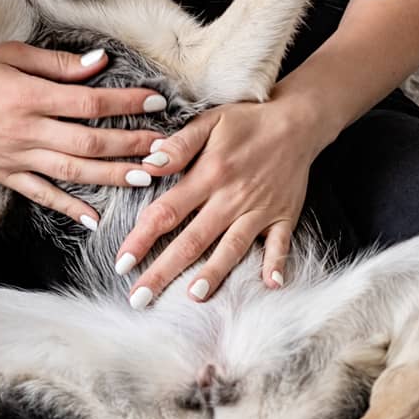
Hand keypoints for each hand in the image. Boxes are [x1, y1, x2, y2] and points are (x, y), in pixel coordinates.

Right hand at [0, 42, 165, 229]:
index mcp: (28, 96)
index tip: (156, 102)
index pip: (90, 103)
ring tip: (144, 179)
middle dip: (131, 147)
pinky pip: (41, 194)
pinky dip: (68, 207)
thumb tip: (98, 64)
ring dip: (111, 178)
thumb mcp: (10, 55)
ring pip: (72, 173)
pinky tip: (93, 217)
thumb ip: (56, 63)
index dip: (126, 104)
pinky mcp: (3, 174)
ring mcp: (14, 157)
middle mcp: (25, 131)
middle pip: (89, 143)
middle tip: (164, 149)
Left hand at [110, 95, 333, 307]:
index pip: (167, 212)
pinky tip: (271, 285)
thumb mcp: (208, 121)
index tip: (121, 263)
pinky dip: (277, 264)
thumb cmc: (246, 121)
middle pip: (193, 240)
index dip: (141, 238)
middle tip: (140, 299)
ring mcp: (259, 210)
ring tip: (193, 297)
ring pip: (232, 247)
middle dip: (164, 271)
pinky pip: (281, 244)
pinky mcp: (284, 216)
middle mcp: (231, 198)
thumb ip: (179, 145)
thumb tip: (149, 165)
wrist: (296, 120)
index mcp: (208, 175)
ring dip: (214, 273)